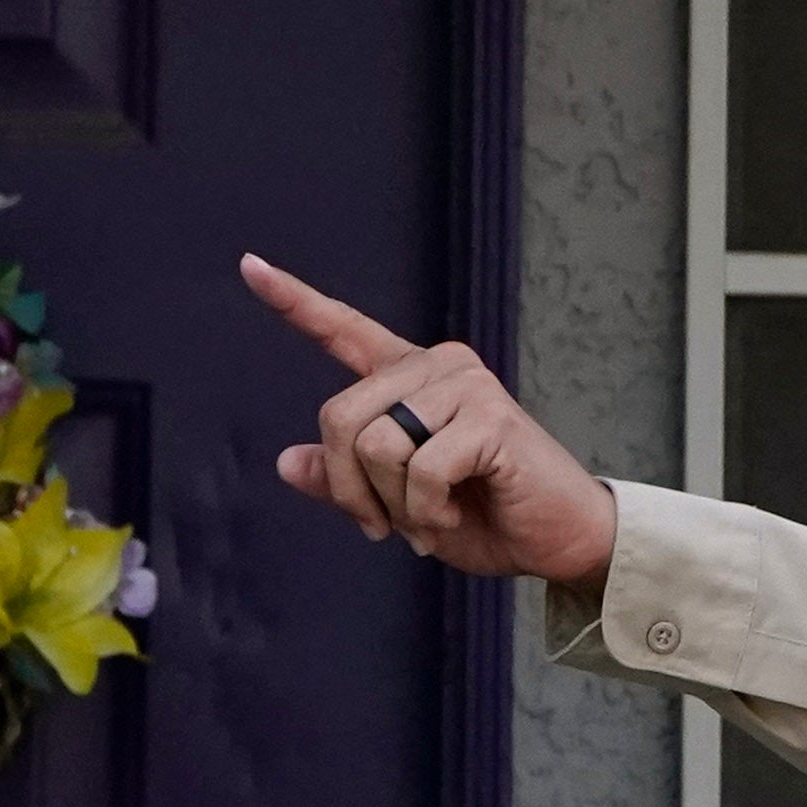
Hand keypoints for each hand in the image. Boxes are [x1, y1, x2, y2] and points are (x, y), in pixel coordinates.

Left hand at [240, 255, 620, 587]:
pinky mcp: (489, 416)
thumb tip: (286, 462)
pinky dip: (426, 511)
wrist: (556, 539)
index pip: (344, 330)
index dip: (294, 302)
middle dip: (351, 488)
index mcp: (410, 377)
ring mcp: (465, 385)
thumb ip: (346, 482)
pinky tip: (452, 516)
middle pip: (339, 416)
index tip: (250, 266)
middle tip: (385, 525)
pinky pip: (420, 470)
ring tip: (432, 519)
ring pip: (376, 446)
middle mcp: (436, 366)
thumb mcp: (398, 505)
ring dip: (395, 506)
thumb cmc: (484, 516)